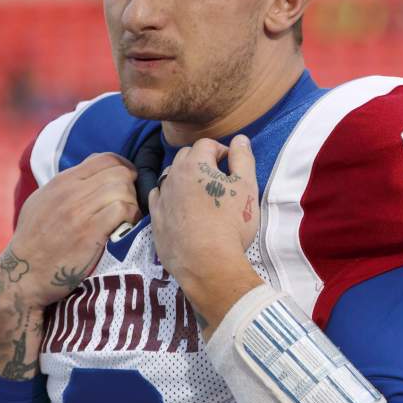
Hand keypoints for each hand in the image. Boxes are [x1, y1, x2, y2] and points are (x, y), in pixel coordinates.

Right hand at [9, 152, 139, 306]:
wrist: (22, 272)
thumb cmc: (33, 240)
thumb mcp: (42, 202)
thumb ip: (65, 186)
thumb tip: (89, 174)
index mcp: (62, 181)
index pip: (105, 158)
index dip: (123, 168)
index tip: (126, 183)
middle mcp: (70, 192)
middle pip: (119, 172)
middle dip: (131, 187)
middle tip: (128, 204)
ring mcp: (79, 212)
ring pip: (123, 189)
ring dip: (132, 203)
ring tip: (127, 218)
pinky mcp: (89, 233)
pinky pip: (122, 210)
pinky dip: (130, 217)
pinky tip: (124, 228)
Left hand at [149, 135, 262, 330]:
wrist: (207, 264)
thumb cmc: (231, 224)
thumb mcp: (246, 188)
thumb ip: (243, 159)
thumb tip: (240, 139)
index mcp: (195, 164)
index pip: (206, 144)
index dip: (221, 151)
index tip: (231, 166)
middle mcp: (173, 176)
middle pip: (185, 157)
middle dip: (201, 161)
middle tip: (218, 179)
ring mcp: (161, 198)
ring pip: (170, 177)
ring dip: (184, 179)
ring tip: (200, 194)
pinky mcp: (155, 219)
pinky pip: (159, 199)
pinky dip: (169, 198)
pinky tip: (181, 209)